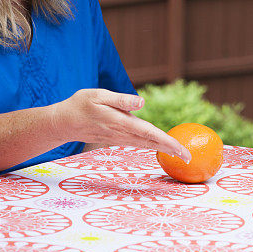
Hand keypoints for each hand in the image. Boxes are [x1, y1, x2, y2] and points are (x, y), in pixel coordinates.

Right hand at [53, 88, 190, 162]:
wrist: (62, 123)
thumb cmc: (80, 105)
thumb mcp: (98, 95)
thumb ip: (120, 99)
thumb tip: (142, 102)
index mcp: (120, 121)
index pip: (149, 133)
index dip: (166, 142)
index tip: (181, 150)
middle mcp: (121, 133)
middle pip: (151, 143)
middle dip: (170, 150)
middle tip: (190, 157)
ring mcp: (119, 138)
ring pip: (145, 145)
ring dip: (163, 149)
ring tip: (181, 153)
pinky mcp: (116, 139)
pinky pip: (138, 144)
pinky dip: (152, 146)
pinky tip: (161, 147)